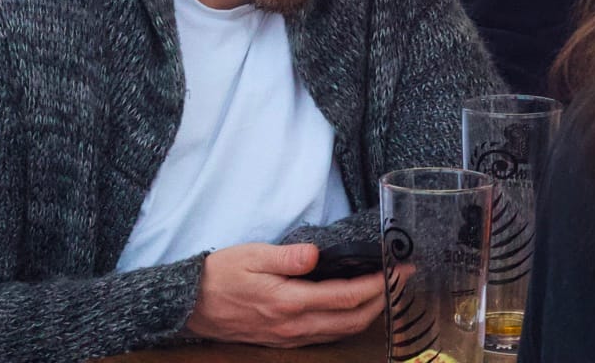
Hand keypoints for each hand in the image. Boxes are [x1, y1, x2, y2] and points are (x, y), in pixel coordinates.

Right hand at [184, 242, 385, 347]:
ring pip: (341, 331)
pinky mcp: (284, 339)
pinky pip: (325, 336)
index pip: (347, 296)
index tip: (399, 270)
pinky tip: (354, 309)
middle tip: (403, 280)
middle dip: (383, 300)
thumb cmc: (220, 275)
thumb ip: (286, 257)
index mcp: (289, 301)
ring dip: (368, 314)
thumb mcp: (251, 255)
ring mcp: (290, 336)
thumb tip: (314, 254)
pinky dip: (347, 323)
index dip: (378, 284)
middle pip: (352, 319)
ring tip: (386, 292)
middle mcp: (294, 325)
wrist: (191, 305)